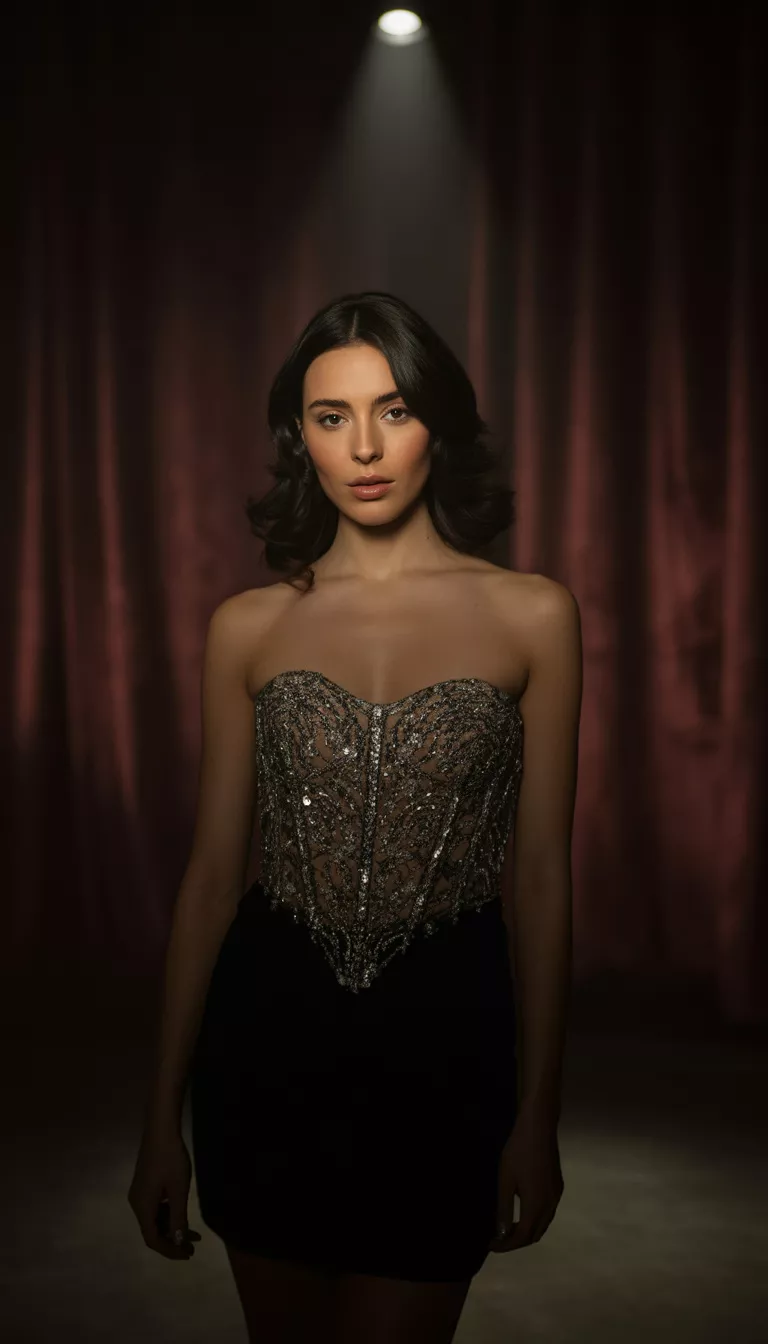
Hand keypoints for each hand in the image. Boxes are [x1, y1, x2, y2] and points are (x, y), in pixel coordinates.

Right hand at [128, 1129, 201, 1260]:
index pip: (152, 1239)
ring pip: (155, 1219)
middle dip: (173, 1241)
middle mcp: (137, 1203)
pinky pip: (155, 1208)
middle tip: (193, 1249)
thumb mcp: (179, 1190)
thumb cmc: (171, 1160)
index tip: (187, 1255)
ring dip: (172, 1228)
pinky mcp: (145, 1185)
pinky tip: (182, 1214)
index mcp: (142, 1207)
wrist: (161, 1130)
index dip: (169, 1250)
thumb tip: (178, 1242)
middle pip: (153, 1231)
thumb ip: (178, 1218)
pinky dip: (168, 1215)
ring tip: (194, 1235)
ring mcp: (139, 1193)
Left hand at [488, 1107, 563, 1252]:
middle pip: (535, 1234)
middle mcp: (551, 1205)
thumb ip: (504, 1209)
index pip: (523, 1236)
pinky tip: (522, 1212)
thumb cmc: (518, 1152)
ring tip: (507, 1228)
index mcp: (537, 1205)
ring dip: (527, 1231)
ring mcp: (556, 1195)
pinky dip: (535, 1220)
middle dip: (517, 1241)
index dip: (507, 1245)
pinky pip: (547, 1213)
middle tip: (498, 1239)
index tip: (491, 1245)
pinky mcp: (558, 1186)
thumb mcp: (505, 1181)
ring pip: (543, 1224)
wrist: (539, 1127)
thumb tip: (502, 1233)